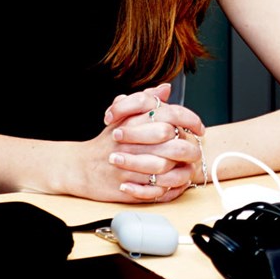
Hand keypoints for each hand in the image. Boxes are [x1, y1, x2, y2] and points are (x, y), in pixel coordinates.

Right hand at [103, 84, 205, 200]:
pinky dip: (169, 188)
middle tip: (195, 151)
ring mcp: (129, 165)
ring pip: (166, 168)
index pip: (169, 116)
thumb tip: (165, 88)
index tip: (199, 128)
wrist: (80, 167)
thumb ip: (144, 100)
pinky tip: (174, 183)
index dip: (190, 121)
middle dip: (189, 149)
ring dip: (180, 170)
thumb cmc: (105, 142)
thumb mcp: (122, 116)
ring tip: (185, 168)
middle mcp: (131, 143)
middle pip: (172, 143)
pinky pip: (156, 189)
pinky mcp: (127, 186)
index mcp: (133, 122)